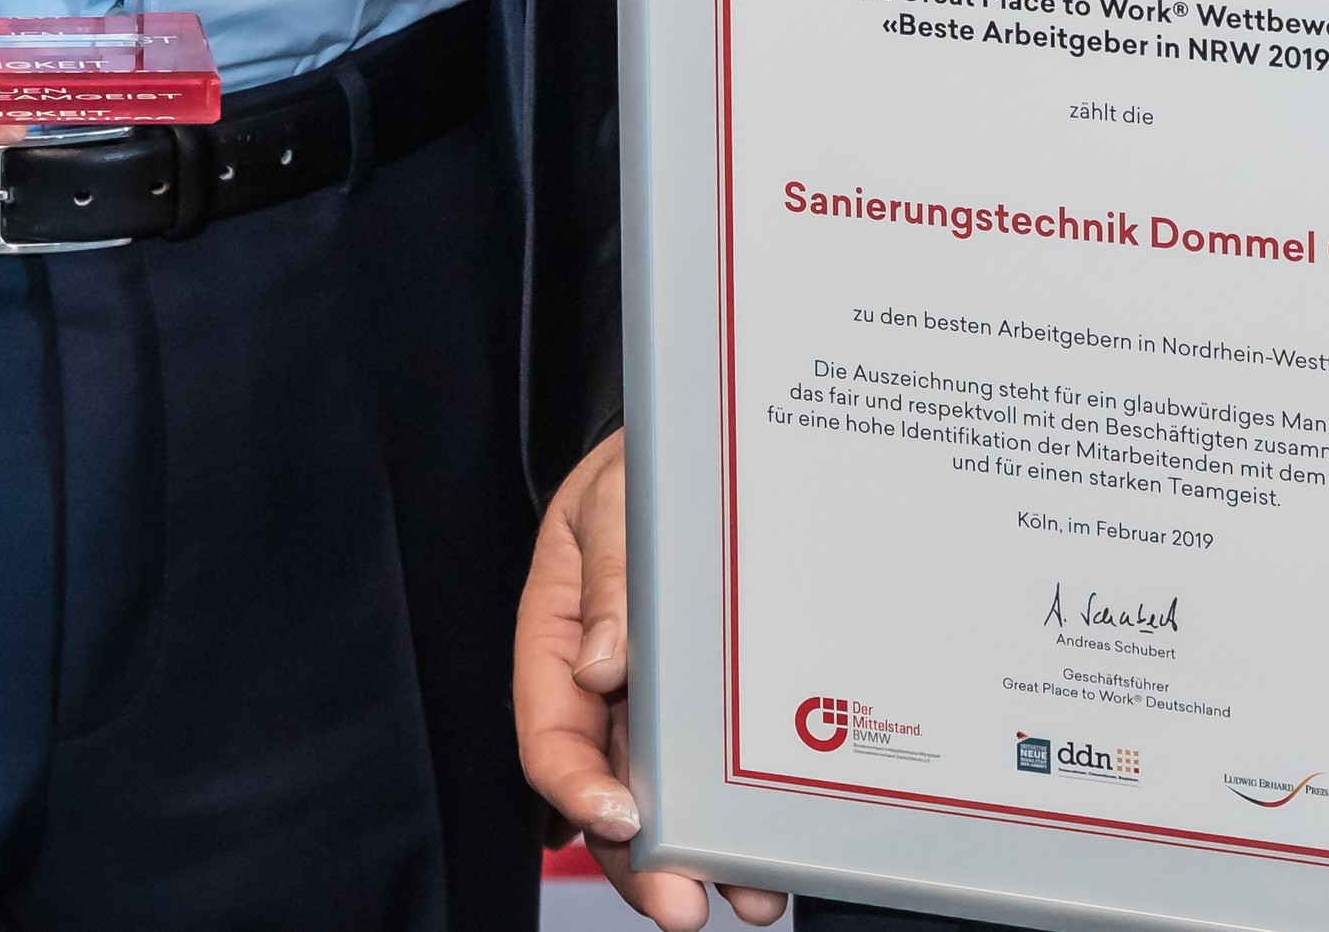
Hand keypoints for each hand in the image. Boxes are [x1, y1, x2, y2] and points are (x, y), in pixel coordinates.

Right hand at [515, 432, 787, 926]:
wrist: (695, 442)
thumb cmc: (639, 465)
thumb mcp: (613, 499)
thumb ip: (606, 575)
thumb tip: (599, 667)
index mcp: (556, 636)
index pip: (549, 730)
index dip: (576, 786)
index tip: (619, 820)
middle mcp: (603, 684)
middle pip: (609, 789)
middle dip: (644, 858)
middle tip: (684, 904)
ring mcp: (658, 702)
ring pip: (669, 797)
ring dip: (704, 856)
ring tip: (755, 896)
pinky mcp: (714, 707)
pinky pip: (720, 770)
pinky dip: (745, 817)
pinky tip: (779, 854)